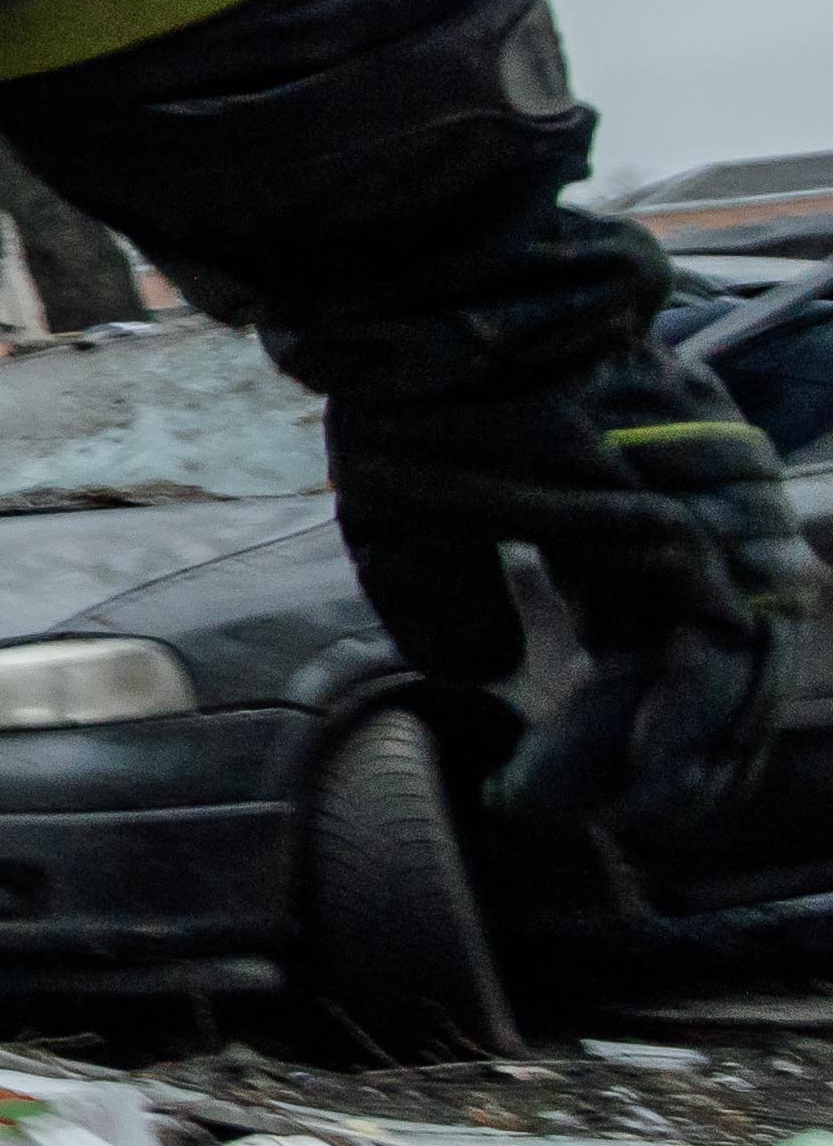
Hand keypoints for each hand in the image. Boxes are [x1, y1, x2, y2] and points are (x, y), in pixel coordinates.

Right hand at [324, 342, 817, 854]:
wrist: (461, 313)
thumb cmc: (426, 406)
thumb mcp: (411, 524)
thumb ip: (446, 602)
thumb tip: (484, 671)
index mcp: (616, 528)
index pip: (636, 656)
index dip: (598, 733)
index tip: (535, 796)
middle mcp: (683, 534)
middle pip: (704, 676)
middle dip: (664, 763)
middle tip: (616, 831)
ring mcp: (712, 528)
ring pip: (734, 674)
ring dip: (687, 762)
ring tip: (633, 827)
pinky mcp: (717, 528)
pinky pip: (727, 652)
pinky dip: (696, 724)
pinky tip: (649, 787)